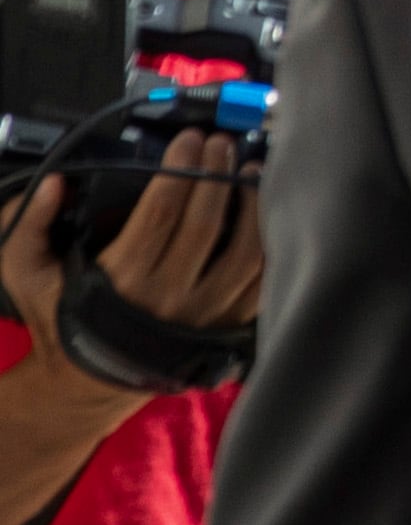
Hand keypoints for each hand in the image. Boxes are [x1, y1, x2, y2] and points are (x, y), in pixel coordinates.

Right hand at [1, 133, 261, 416]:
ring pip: (245, 251)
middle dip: (217, 172)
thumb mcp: (28, 274)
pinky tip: (266, 213)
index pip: (162, 212)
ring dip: (252, 204)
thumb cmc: (63, 319)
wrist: (84, 386)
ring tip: (250, 169)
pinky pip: (261, 280)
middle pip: (207, 223)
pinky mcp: (227, 327)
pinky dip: (269, 243)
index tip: (188, 138)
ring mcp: (205, 314)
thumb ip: (28, 226)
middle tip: (221, 142)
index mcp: (123, 279)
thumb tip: (54, 184)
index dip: (181, 168)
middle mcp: (170, 297)